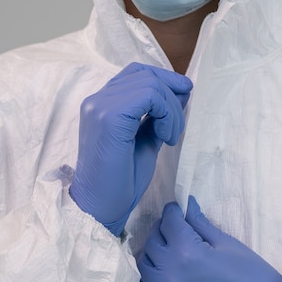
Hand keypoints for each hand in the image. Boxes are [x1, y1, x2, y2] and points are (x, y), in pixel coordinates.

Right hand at [69, 63, 191, 236]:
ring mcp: (100, 106)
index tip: (183, 96)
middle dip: (172, 94)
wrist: (101, 208)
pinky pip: (149, 96)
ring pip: (150, 83)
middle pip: (145, 74)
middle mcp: (97, 99)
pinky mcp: (109, 117)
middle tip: (177, 126)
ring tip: (170, 136)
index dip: (165, 79)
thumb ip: (157, 116)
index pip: (137, 73)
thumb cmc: (121, 180)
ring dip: (171, 108)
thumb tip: (181, 91)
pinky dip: (166, 113)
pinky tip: (166, 137)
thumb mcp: (145, 140)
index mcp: (102, 103)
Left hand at [136, 196, 281, 281]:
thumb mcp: (226, 243)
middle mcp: (171, 270)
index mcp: (187, 250)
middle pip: (154, 240)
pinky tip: (159, 272)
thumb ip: (201, 223)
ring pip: (144, 264)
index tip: (178, 209)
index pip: (169, 221)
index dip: (173, 211)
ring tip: (167, 248)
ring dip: (153, 252)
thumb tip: (187, 204)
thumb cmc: (250, 274)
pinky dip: (147, 279)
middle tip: (175, 226)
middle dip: (163, 228)